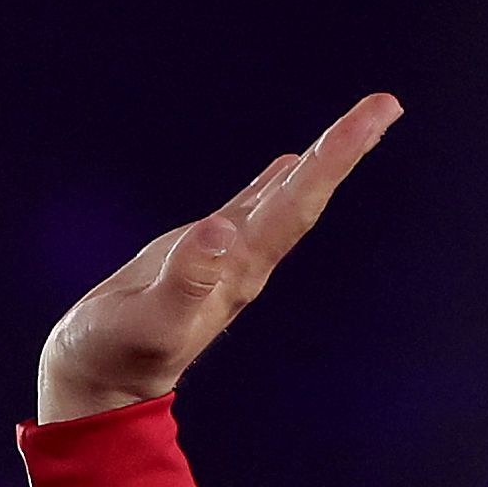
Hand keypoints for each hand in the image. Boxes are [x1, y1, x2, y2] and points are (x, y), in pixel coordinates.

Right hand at [32, 93, 403, 421]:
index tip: (376, 117)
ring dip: (320, 160)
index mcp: (240, 270)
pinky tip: (289, 164)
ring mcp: (227, 256)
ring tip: (356, 124)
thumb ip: (186, 280)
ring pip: (285, 198)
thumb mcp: (150, 320)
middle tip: (386, 104)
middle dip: (344, 148)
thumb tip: (220, 230)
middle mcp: (246, 261)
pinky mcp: (201, 252)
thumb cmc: (118, 354)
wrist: (101, 382)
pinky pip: (251, 207)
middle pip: (305, 196)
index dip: (335, 158)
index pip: (298, 204)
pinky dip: (276, 182)